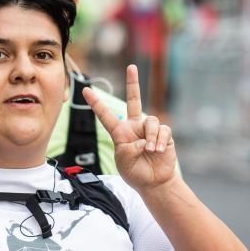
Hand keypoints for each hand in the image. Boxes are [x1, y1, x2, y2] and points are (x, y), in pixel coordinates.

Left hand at [82, 64, 177, 191]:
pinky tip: (158, 151)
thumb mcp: (123, 162)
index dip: (96, 103)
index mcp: (120, 133)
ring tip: (150, 150)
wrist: (153, 182)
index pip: (106, 115)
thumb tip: (144, 140)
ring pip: (150, 120)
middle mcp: (135, 127)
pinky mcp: (164, 134)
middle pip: (134, 100)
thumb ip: (129, 149)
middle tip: (131, 67)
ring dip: (150, 137)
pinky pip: (162, 130)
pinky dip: (159, 141)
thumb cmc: (135, 172)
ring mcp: (150, 129)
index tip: (85, 90)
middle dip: (133, 83)